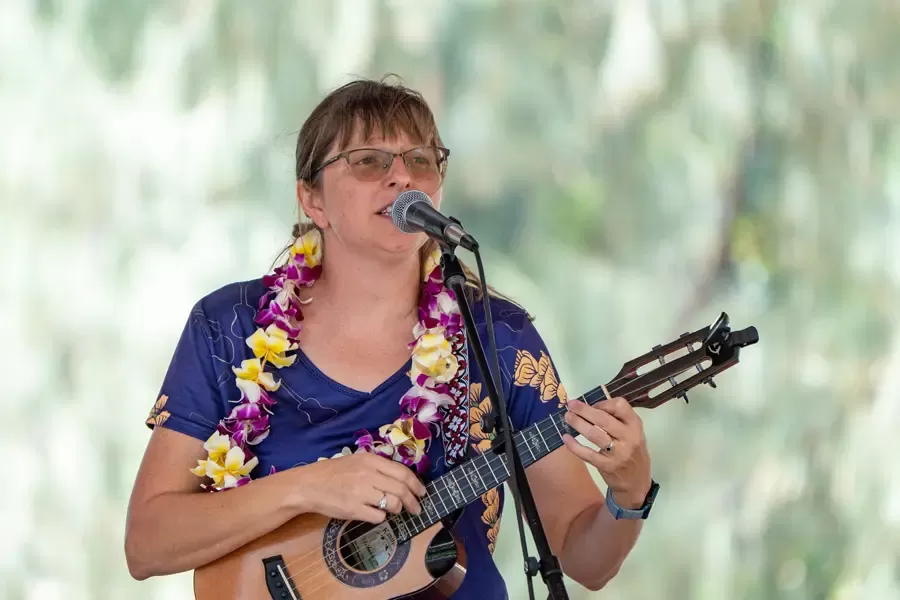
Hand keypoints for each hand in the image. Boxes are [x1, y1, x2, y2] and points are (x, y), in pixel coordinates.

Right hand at [294, 453, 426, 523]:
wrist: (309, 485)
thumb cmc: (334, 473)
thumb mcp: (358, 461)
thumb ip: (378, 468)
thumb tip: (402, 480)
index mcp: (371, 460)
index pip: (403, 472)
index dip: (417, 485)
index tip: (422, 493)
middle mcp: (369, 475)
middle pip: (402, 490)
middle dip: (413, 502)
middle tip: (416, 509)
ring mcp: (361, 492)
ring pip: (393, 504)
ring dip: (398, 509)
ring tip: (395, 511)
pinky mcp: (354, 509)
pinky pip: (378, 517)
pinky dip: (381, 518)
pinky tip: (376, 515)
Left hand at [562, 396, 651, 507]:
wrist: (637, 482)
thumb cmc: (631, 451)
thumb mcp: (633, 433)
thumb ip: (618, 420)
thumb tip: (590, 407)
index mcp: (635, 425)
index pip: (620, 406)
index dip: (603, 403)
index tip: (593, 405)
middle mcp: (629, 437)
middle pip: (603, 419)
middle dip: (584, 410)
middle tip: (571, 404)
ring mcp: (618, 453)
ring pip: (594, 434)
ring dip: (578, 424)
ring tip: (567, 417)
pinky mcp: (607, 466)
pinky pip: (587, 454)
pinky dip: (574, 446)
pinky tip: (566, 438)